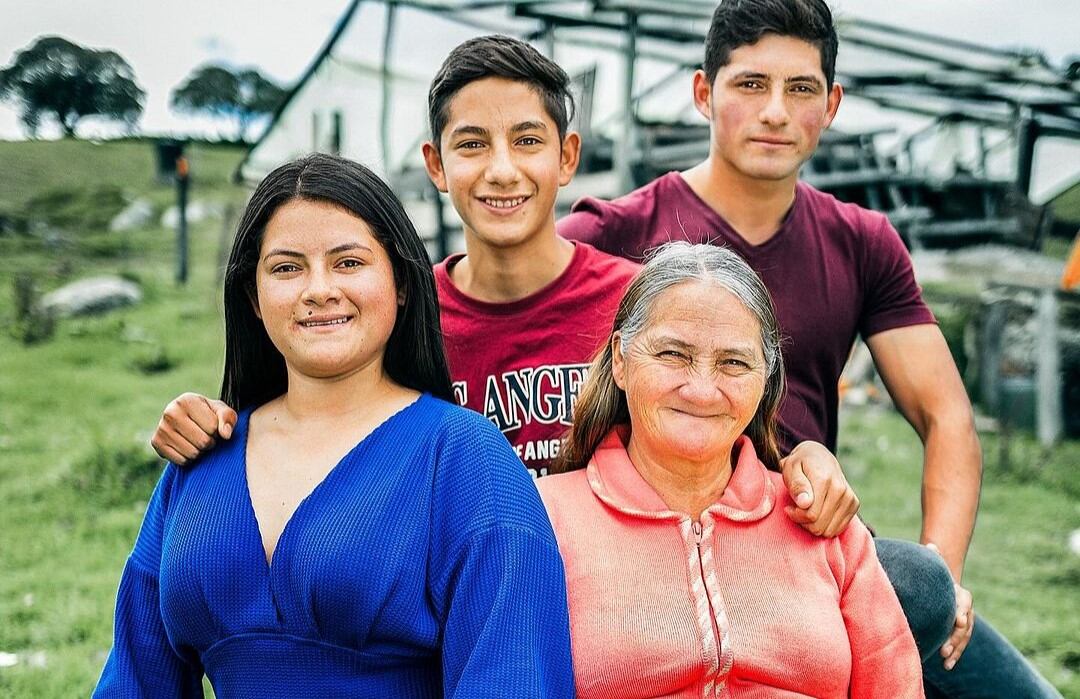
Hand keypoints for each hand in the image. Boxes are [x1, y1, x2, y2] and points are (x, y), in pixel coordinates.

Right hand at [150, 393, 235, 464]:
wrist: (186, 420)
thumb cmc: (208, 414)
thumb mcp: (221, 411)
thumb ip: (227, 419)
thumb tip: (225, 434)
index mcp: (187, 400)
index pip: (212, 427)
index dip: (217, 431)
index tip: (212, 426)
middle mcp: (170, 412)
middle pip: (203, 442)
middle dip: (210, 442)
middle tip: (206, 436)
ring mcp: (161, 428)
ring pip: (192, 453)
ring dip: (200, 452)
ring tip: (197, 441)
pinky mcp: (156, 443)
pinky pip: (181, 461)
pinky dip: (189, 459)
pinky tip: (187, 447)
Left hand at [780, 440, 859, 536]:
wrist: (819, 456)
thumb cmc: (800, 464)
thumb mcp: (791, 468)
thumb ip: (797, 485)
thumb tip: (805, 503)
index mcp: (824, 480)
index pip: (811, 514)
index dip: (796, 515)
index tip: (789, 507)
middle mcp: (841, 489)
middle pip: (820, 525)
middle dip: (804, 522)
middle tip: (796, 510)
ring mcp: (850, 498)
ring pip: (829, 530)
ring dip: (813, 525)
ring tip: (805, 511)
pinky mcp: (854, 504)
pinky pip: (837, 529)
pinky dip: (825, 525)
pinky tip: (817, 512)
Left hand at [926, 542, 973, 669]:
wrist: (944, 586)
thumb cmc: (937, 576)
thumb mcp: (935, 567)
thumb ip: (933, 558)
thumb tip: (931, 546)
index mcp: (961, 594)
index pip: (964, 604)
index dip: (962, 612)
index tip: (959, 621)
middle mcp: (967, 610)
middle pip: (965, 625)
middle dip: (956, 637)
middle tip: (945, 649)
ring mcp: (965, 622)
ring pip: (964, 638)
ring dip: (956, 650)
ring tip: (945, 661)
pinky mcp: (959, 632)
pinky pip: (959, 644)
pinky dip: (954, 654)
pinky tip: (946, 665)